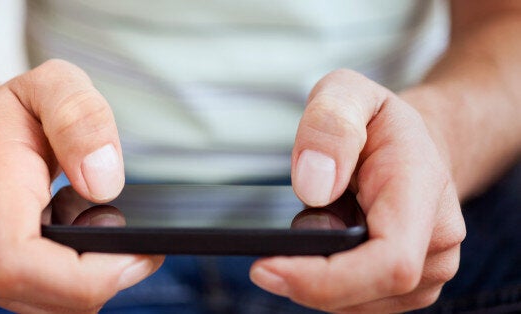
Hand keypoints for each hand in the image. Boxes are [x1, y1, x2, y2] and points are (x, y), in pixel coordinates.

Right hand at [0, 59, 162, 312]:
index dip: (84, 277)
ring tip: (97, 220)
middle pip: (46, 295)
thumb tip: (103, 184)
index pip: (19, 263)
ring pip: (52, 304)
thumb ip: (80, 117)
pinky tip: (81, 238)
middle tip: (137, 236)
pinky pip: (47, 299)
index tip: (137, 257)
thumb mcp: (55, 83)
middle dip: (105, 276)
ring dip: (92, 275)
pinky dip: (78, 278)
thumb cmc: (18, 110)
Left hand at [250, 70, 465, 312]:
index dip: (326, 278)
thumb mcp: (348, 93)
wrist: (415, 146)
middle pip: (368, 291)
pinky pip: (361, 300)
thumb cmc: (378, 121)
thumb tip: (313, 187)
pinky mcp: (408, 285)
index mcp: (422, 192)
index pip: (389, 261)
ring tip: (287, 254)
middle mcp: (437, 241)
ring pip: (360, 303)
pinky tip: (308, 262)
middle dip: (307, 285)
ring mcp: (427, 269)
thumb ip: (330, 126)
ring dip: (315, 288)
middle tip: (261, 265)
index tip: (266, 268)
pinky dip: (327, 288)